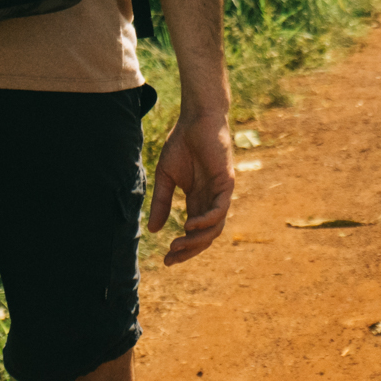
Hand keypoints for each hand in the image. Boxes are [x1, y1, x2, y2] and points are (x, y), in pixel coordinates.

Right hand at [146, 112, 233, 264]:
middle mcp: (211, 200)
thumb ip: (161, 202)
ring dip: (197, 240)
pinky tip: (189, 226)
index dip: (183, 249)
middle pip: (206, 235)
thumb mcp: (166, 178)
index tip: (166, 260)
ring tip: (177, 245)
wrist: (195, 120)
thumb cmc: (182, 144)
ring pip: (215, 227)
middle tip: (171, 257)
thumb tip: (153, 230)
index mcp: (198, 200)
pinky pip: (220, 209)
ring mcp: (221, 192)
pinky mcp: (227, 182)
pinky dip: (207, 221)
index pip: (194, 232)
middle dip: (189, 250)